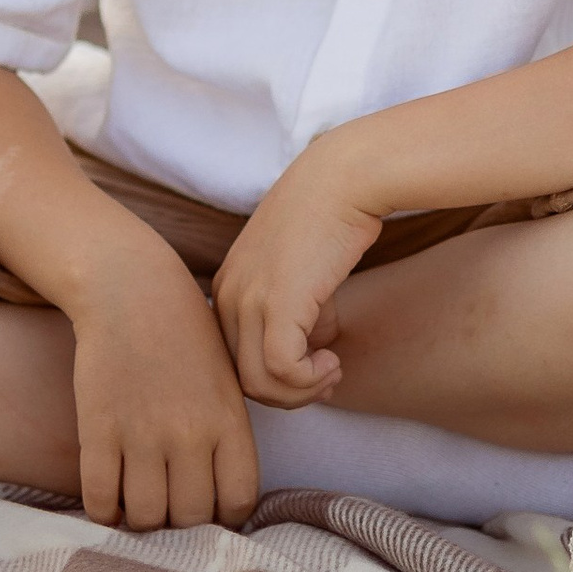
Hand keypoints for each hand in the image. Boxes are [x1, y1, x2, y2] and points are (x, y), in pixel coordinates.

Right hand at [66, 253, 259, 530]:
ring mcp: (142, 435)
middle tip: (169, 507)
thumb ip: (228, 436)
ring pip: (147, 517)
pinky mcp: (98, 430)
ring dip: (141, 520)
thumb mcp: (227, 383)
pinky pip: (100, 499)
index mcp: (230, 423)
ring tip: (137, 505)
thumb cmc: (185, 337)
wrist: (133, 293)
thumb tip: (223, 498)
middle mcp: (190, 435)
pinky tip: (107, 502)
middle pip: (191, 518)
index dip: (224, 518)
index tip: (208, 510)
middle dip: (181, 524)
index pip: (238, 502)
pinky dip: (103, 513)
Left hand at [210, 146, 385, 405]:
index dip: (276, 376)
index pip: (234, 358)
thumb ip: (302, 312)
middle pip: (242, 378)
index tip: (315, 370)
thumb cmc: (332, 216)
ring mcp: (246, 300)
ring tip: (331, 370)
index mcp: (227, 287)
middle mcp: (227, 296)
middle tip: (326, 378)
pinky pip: (280, 370)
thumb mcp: (304, 271)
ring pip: (257, 383)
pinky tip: (332, 361)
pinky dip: (308, 380)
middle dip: (288, 392)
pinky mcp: (275, 303)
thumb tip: (315, 349)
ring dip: (300, 392)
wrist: (345, 178)